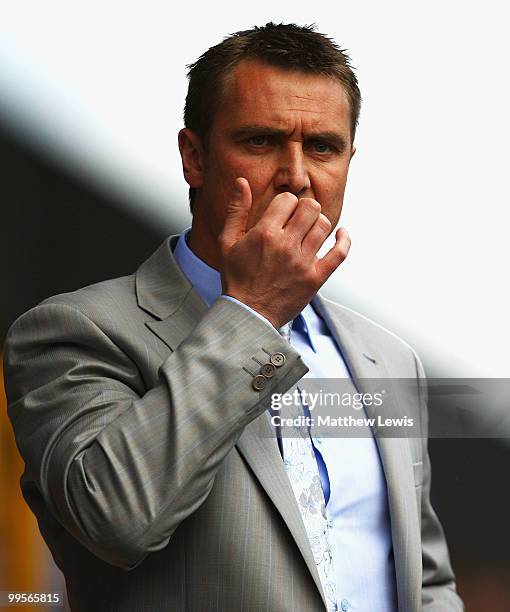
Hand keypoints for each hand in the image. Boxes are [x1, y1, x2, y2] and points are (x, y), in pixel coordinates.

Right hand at [219, 177, 350, 327]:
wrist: (248, 314)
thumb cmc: (236, 279)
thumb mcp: (227, 242)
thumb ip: (236, 210)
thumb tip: (241, 183)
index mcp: (265, 234)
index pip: (288, 199)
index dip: (285, 203)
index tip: (281, 213)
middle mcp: (286, 246)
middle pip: (310, 208)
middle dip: (304, 209)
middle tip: (297, 219)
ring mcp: (303, 262)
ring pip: (324, 225)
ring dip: (318, 224)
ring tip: (309, 231)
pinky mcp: (316, 278)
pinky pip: (340, 253)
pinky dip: (344, 240)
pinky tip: (341, 234)